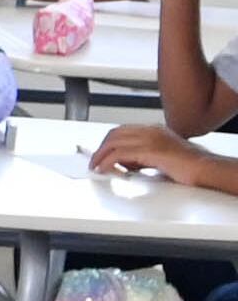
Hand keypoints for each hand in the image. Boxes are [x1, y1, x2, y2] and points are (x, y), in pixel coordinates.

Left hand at [91, 122, 207, 179]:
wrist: (204, 168)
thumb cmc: (187, 167)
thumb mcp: (159, 157)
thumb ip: (142, 157)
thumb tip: (125, 164)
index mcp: (154, 130)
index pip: (123, 130)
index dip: (108, 142)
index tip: (100, 154)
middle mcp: (151, 131)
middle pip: (115, 134)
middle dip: (101, 148)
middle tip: (95, 162)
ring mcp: (150, 139)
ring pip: (113, 142)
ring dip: (100, 156)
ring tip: (97, 167)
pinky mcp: (150, 151)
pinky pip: (118, 154)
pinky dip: (107, 162)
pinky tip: (105, 170)